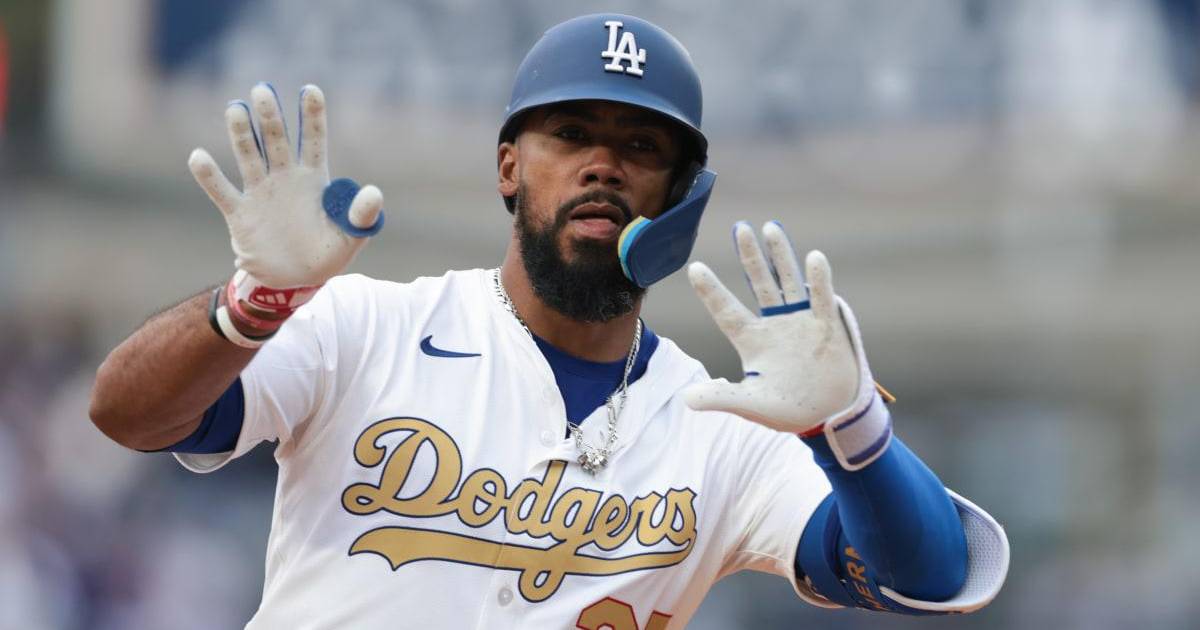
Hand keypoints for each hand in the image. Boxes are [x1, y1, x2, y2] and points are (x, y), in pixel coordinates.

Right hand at [187, 83, 382, 289]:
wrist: (296, 279)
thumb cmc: (328, 252)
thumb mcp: (351, 235)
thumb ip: (361, 214)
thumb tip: (375, 193)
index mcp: (314, 178)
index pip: (313, 140)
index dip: (312, 116)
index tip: (310, 89)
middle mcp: (285, 177)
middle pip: (277, 140)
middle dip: (271, 116)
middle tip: (263, 89)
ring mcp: (260, 192)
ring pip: (249, 156)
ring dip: (241, 133)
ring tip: (235, 108)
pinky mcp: (240, 213)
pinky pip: (222, 191)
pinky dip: (209, 176)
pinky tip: (199, 156)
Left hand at [684, 222, 887, 467]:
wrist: (830, 416)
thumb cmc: (789, 410)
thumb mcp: (751, 405)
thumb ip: (721, 397)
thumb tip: (686, 398)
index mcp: (752, 340)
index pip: (726, 310)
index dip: (711, 291)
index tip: (694, 268)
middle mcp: (774, 324)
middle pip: (759, 283)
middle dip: (750, 256)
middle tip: (740, 228)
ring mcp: (801, 322)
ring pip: (788, 281)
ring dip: (780, 256)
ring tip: (770, 227)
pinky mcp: (827, 327)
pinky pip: (823, 298)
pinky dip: (819, 280)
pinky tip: (814, 257)